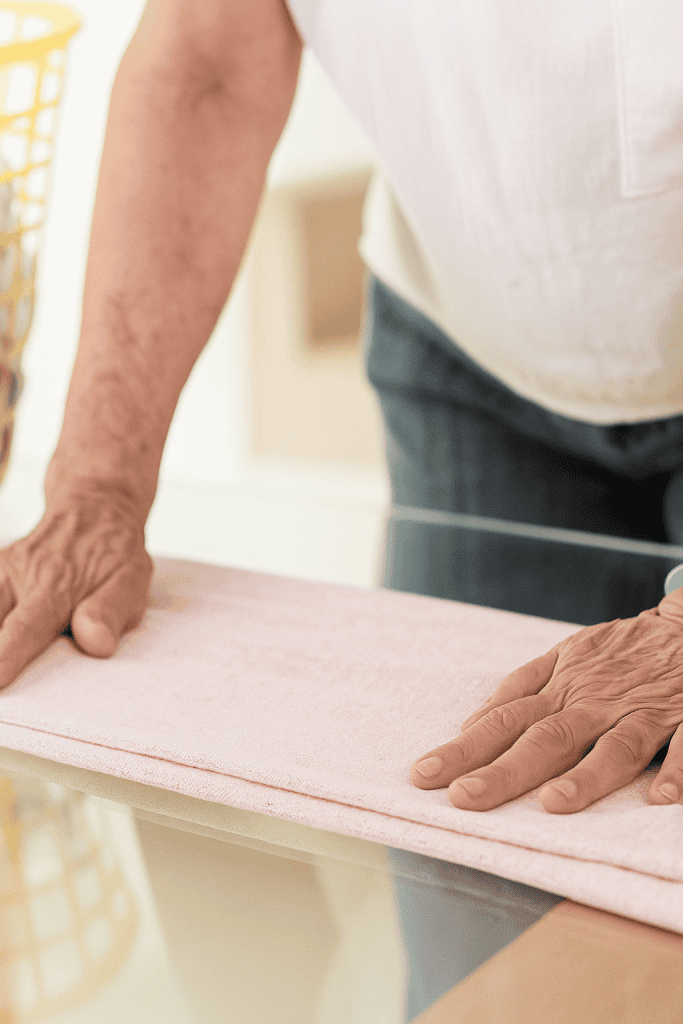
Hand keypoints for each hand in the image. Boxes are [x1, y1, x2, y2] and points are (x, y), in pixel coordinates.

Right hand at [0, 483, 152, 689]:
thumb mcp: (130, 577)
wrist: (94, 508)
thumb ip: (111, 610)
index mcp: (55, 587)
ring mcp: (2, 573)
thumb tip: (94, 642)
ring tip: (1, 665)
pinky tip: (2, 634)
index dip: (7, 656)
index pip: (27, 628)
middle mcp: (20, 578)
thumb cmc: (114, 553)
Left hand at [410, 589, 682, 812]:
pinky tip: (659, 798)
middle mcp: (595, 702)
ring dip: (587, 774)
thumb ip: (522, 687)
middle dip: (503, 770)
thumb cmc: (620, 648)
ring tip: (554, 803)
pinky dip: (677, 770)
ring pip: (615, 745)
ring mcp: (642, 710)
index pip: (504, 721)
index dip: (464, 748)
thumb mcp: (565, 655)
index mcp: (562, 688)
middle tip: (464, 798)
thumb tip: (471, 724)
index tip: (424, 776)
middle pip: (546, 737)